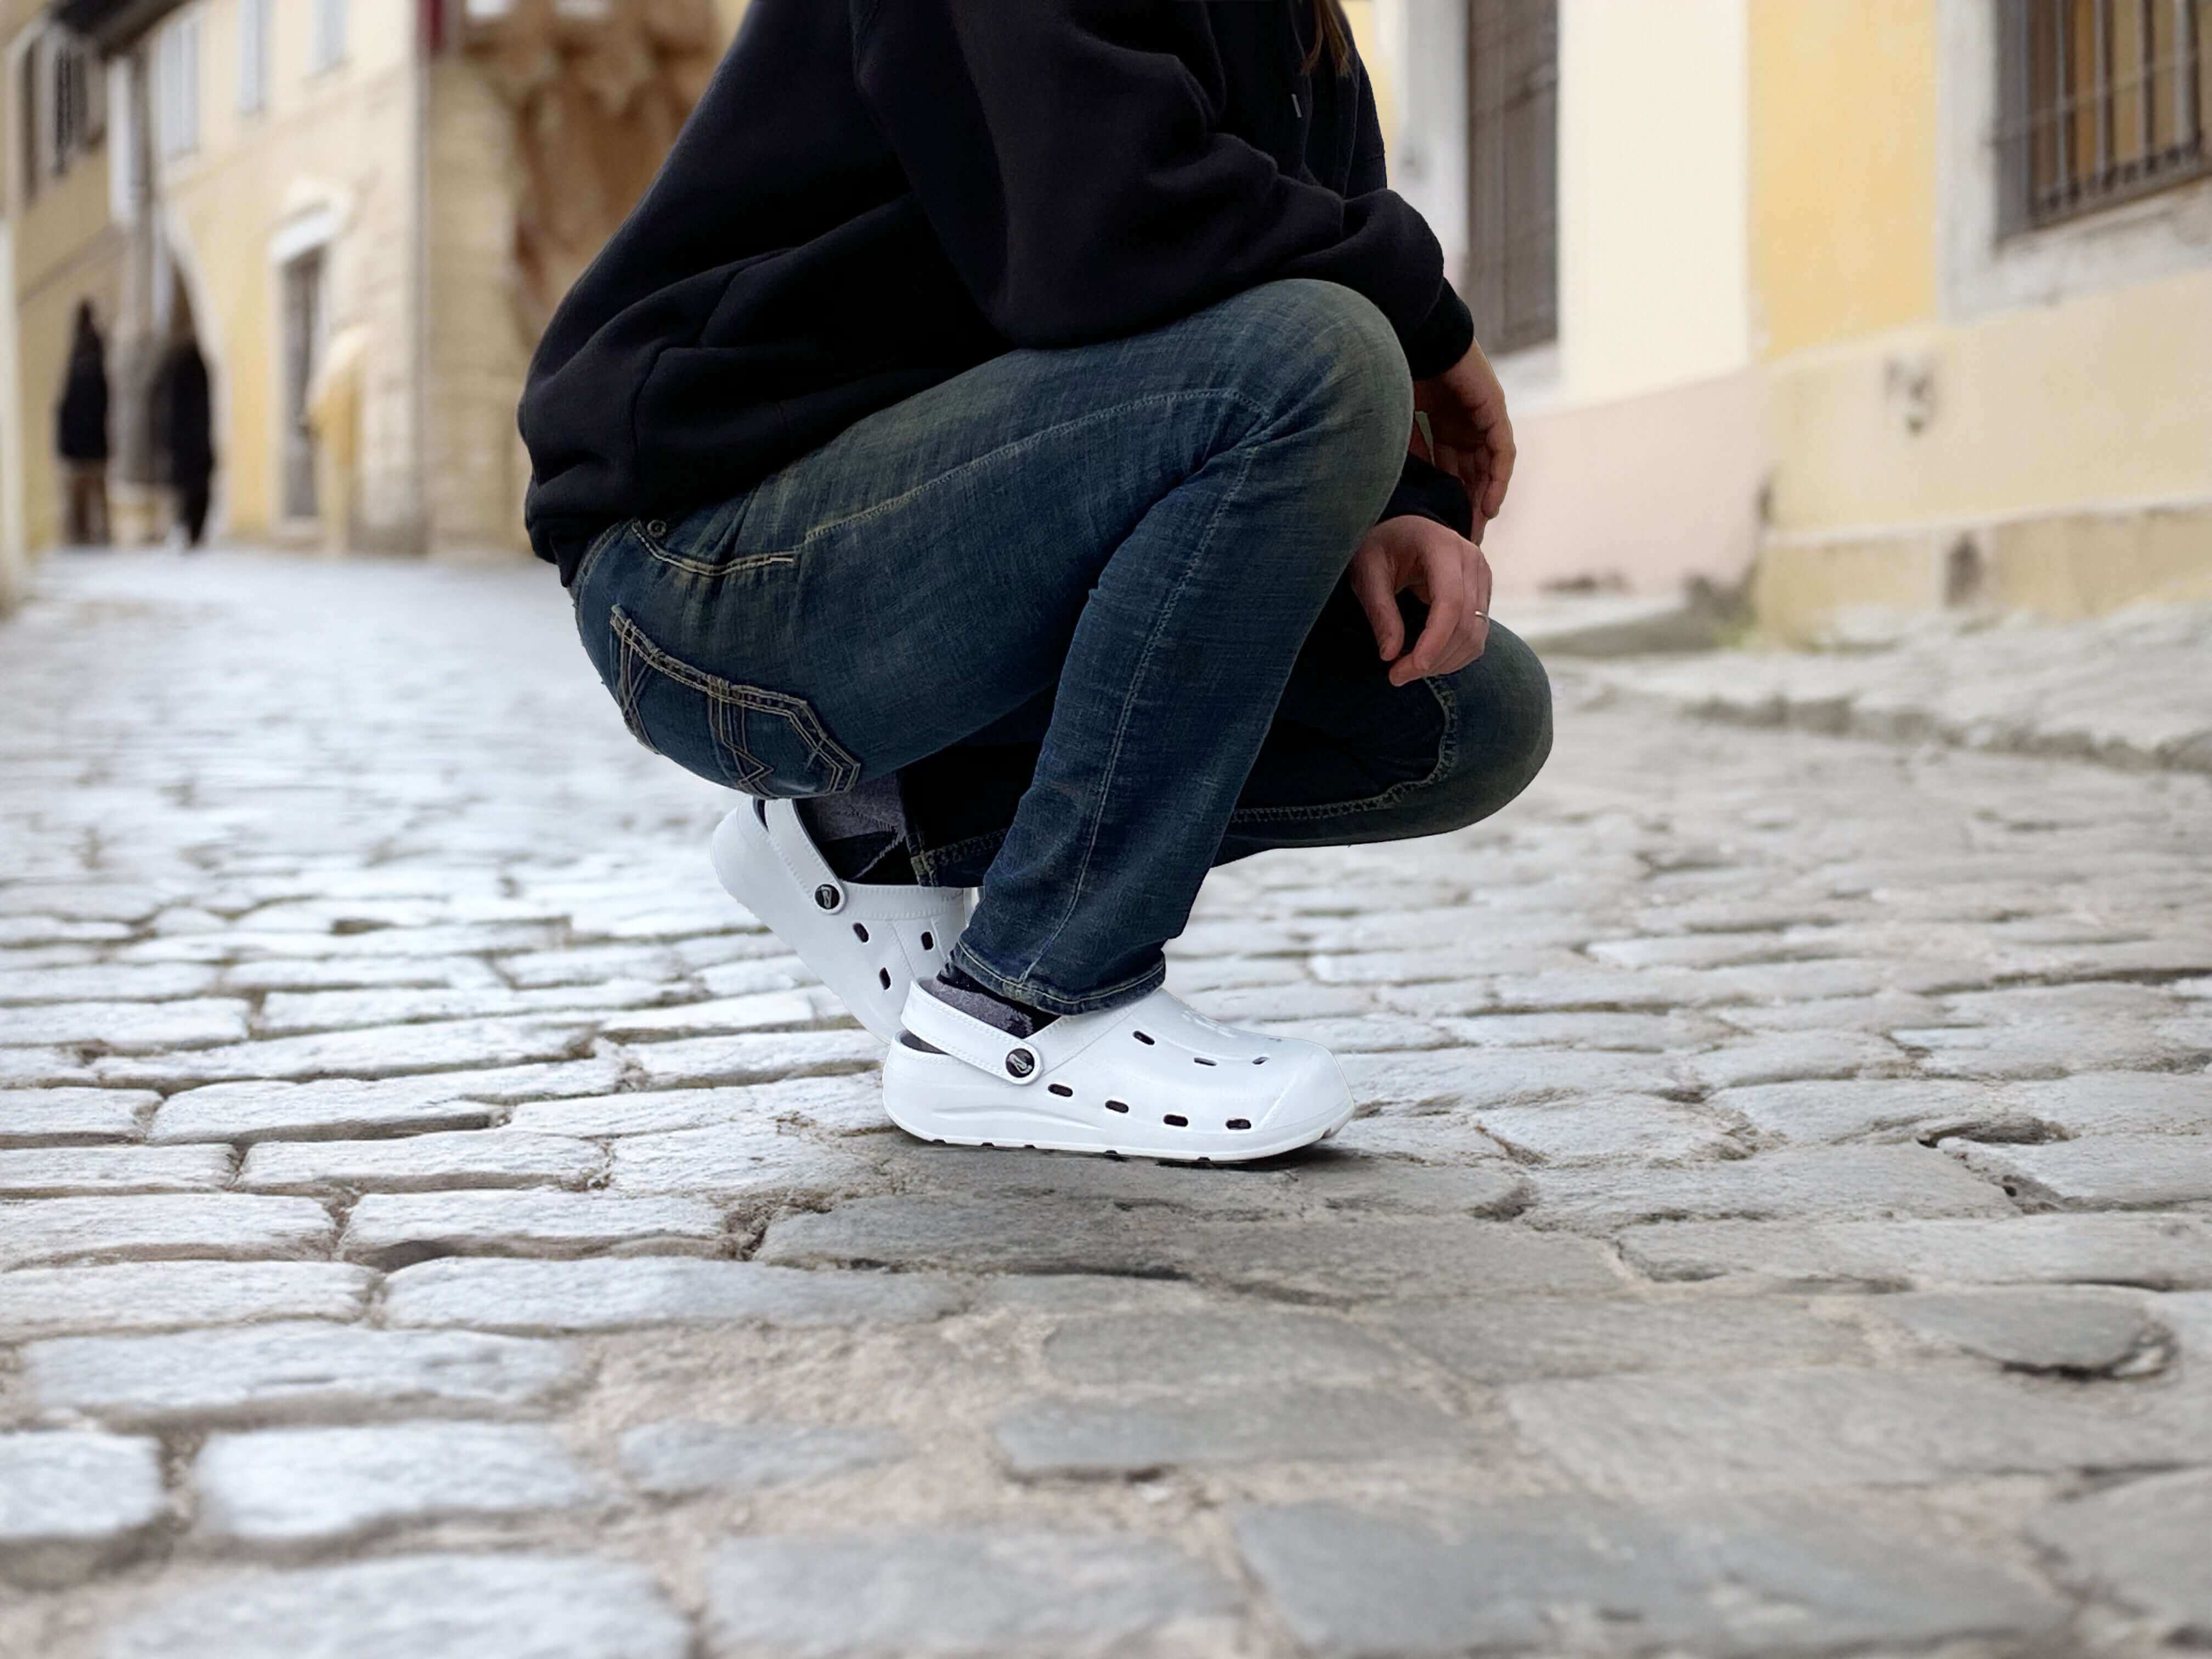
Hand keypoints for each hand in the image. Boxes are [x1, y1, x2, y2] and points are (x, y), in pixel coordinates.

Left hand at [1349, 515, 1491, 687]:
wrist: (1401, 530)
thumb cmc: (1380, 546)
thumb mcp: (1367, 572)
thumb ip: (1379, 610)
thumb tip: (1390, 655)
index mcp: (1443, 546)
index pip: (1451, 602)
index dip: (1434, 640)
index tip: (1411, 668)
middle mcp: (1472, 560)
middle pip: (1466, 623)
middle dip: (1434, 658)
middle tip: (1396, 676)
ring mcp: (1482, 577)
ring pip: (1476, 634)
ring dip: (1444, 662)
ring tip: (1406, 671)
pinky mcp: (1482, 594)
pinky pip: (1477, 634)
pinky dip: (1454, 656)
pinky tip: (1426, 661)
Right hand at [1411, 337, 1515, 528]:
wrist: (1418, 335)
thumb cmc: (1400, 370)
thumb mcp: (1399, 420)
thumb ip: (1406, 448)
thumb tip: (1394, 482)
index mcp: (1443, 420)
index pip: (1449, 465)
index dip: (1446, 494)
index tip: (1439, 523)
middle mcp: (1466, 420)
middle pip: (1471, 470)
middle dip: (1467, 503)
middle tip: (1462, 536)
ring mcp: (1483, 415)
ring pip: (1488, 466)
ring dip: (1484, 498)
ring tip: (1477, 529)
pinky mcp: (1495, 411)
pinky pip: (1502, 453)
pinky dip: (1497, 481)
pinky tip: (1489, 507)